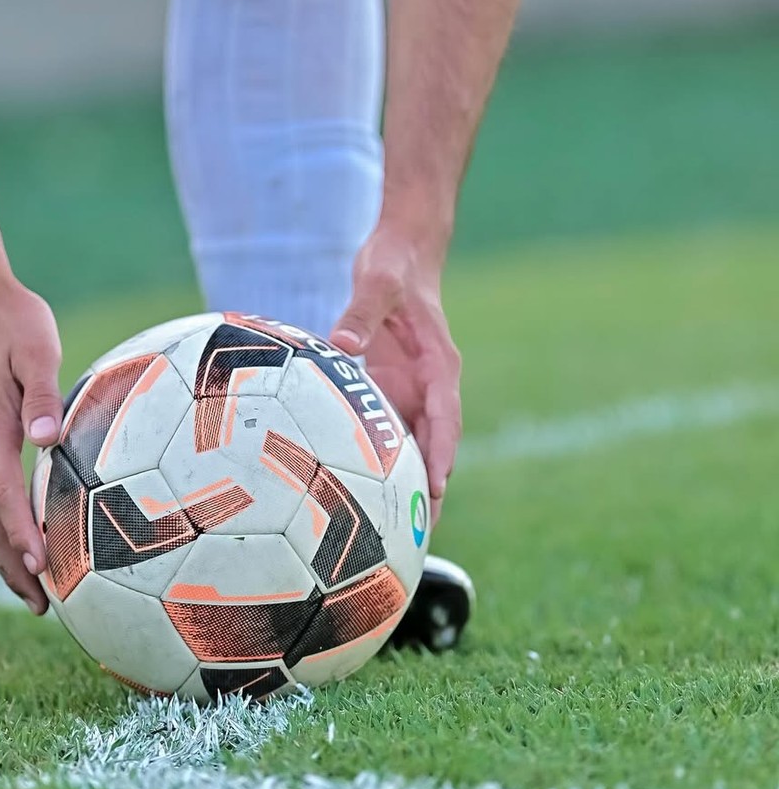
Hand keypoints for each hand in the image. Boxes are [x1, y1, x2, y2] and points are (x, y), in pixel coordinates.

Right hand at [0, 273, 62, 613]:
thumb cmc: (12, 321)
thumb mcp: (36, 349)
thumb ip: (43, 396)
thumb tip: (48, 439)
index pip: (4, 496)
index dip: (23, 536)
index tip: (42, 568)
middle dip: (13, 565)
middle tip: (43, 604)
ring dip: (7, 552)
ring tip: (35, 589)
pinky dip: (3, 524)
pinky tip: (25, 538)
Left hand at [331, 227, 461, 514]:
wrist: (402, 253)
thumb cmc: (394, 266)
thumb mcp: (378, 282)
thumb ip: (360, 311)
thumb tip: (342, 342)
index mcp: (439, 365)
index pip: (445, 417)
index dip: (441, 454)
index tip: (436, 488)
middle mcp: (430, 384)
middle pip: (434, 445)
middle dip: (428, 488)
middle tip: (417, 535)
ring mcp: (411, 389)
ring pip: (411, 445)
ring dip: (405, 483)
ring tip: (394, 532)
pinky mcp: (391, 387)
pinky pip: (386, 430)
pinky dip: (380, 461)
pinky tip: (360, 492)